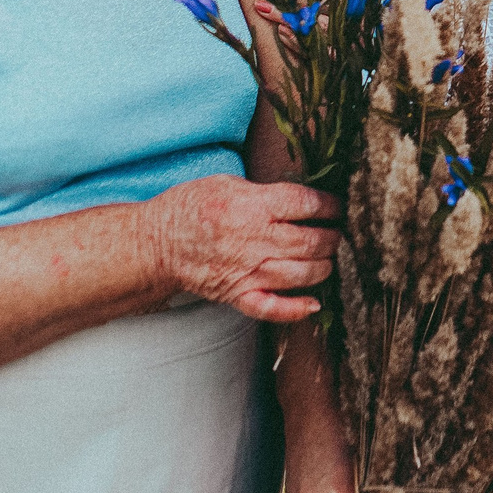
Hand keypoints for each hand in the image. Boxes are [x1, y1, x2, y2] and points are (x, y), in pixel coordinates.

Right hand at [143, 175, 340, 321]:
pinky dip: (296, 309)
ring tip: (327, 259)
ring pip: (300, 274)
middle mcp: (254, 240)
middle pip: (310, 241)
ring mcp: (246, 271)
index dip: (330, 205)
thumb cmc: (191, 207)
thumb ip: (265, 192)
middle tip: (337, 234)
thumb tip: (302, 200)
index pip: (306, 204)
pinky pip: (271, 308)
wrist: (156, 243)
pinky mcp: (237, 295)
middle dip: (332, 237)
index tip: (337, 207)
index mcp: (252, 206)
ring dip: (323, 267)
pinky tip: (314, 303)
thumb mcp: (228, 183)